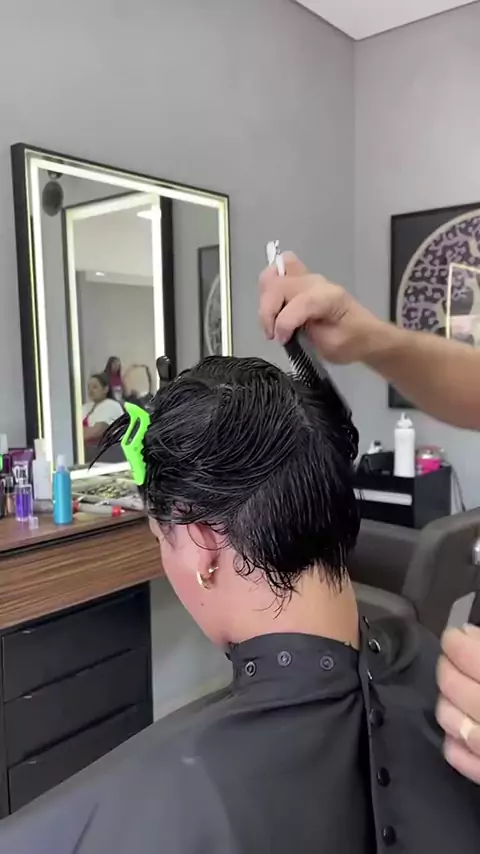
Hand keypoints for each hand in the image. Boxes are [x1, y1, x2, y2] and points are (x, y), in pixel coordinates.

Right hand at [259, 252, 383, 364]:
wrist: (365, 335)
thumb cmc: (351, 342)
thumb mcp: (332, 345)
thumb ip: (307, 333)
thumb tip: (283, 330)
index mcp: (328, 297)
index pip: (298, 302)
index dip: (284, 323)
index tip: (281, 341)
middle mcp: (316, 282)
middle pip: (277, 283)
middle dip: (267, 310)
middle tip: (272, 333)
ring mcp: (307, 279)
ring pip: (273, 273)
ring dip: (266, 300)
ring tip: (273, 322)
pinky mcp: (301, 282)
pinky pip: (278, 274)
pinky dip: (269, 293)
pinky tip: (276, 312)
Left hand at [437, 624, 479, 783]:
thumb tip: (470, 634)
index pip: (471, 655)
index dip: (457, 642)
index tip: (456, 636)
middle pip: (452, 684)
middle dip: (448, 667)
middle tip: (454, 660)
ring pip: (448, 719)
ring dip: (448, 701)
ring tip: (458, 693)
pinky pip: (458, 757)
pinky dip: (453, 741)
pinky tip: (459, 729)